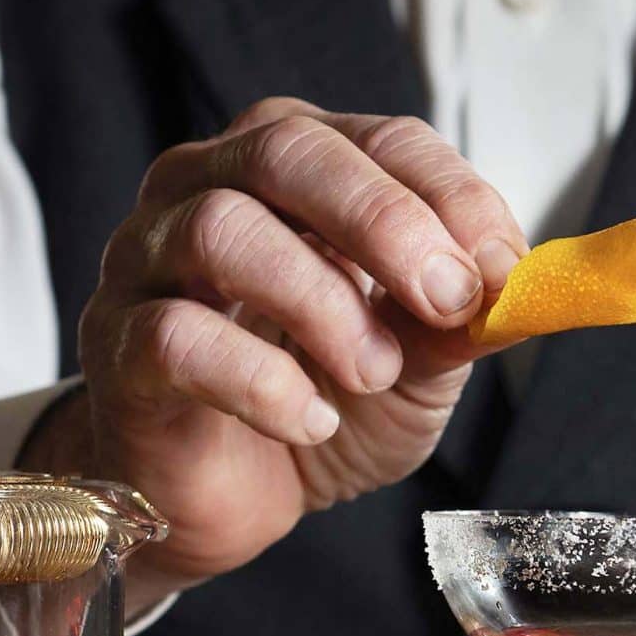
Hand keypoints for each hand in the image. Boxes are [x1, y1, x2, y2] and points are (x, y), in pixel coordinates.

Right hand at [25, 99, 520, 603]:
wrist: (223, 497)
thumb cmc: (313, 401)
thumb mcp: (414, 361)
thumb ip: (456, 320)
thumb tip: (519, 288)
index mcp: (294, 170)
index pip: (377, 138)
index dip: (448, 195)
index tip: (503, 269)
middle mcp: (208, 188)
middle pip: (285, 151)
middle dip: (382, 220)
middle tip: (445, 299)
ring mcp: (148, 261)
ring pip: (221, 230)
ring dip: (320, 301)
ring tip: (374, 371)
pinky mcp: (116, 346)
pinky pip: (175, 337)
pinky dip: (259, 381)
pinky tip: (309, 420)